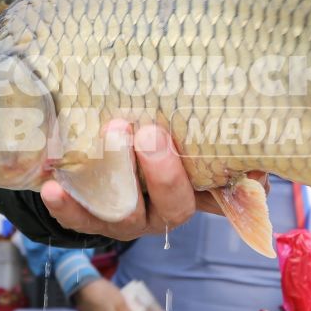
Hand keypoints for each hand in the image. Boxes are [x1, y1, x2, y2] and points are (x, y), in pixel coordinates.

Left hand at [40, 120, 260, 240]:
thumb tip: (236, 89)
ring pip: (127, 212)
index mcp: (192, 191)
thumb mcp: (170, 127)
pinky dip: (67, 204)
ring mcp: (127, 219)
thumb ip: (195, 117)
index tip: (257, 173)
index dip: (246, 188)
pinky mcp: (92, 221)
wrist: (84, 160)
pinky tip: (53, 186)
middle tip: (150, 132)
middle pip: (175, 206)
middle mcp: (163, 210)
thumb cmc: (140, 138)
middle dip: (164, 172)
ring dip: (119, 174)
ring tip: (110, 135)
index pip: (226, 192)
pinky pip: (80, 219)